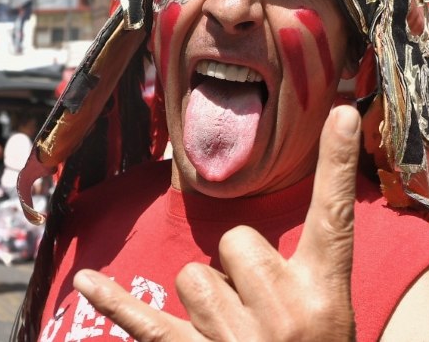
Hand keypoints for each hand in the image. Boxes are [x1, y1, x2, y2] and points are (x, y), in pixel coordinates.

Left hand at [72, 104, 359, 340]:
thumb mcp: (331, 325)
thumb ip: (306, 279)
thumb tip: (259, 240)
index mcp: (327, 296)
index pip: (335, 216)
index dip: (337, 162)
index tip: (341, 109)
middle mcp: (286, 314)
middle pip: (236, 241)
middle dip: (239, 270)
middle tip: (262, 319)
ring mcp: (237, 340)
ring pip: (193, 276)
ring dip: (205, 304)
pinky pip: (146, 321)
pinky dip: (116, 303)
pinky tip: (87, 285)